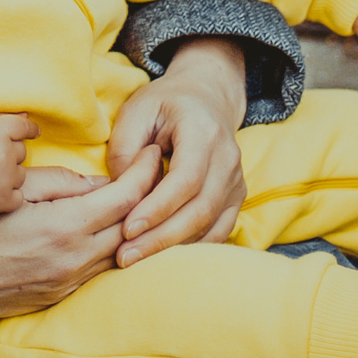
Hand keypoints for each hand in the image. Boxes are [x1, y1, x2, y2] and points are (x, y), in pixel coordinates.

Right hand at [0, 113, 35, 214]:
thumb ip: (0, 119)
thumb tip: (27, 114)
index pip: (26, 127)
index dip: (29, 130)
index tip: (31, 133)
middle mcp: (6, 153)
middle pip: (21, 152)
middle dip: (8, 154)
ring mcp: (6, 178)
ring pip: (20, 174)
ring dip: (7, 175)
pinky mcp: (4, 200)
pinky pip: (17, 196)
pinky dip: (6, 195)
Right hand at [0, 146, 158, 324]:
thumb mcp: (10, 195)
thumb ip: (59, 186)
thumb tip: (99, 184)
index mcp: (64, 230)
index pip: (126, 200)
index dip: (145, 174)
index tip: (154, 154)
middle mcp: (73, 262)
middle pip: (130, 228)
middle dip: (147, 199)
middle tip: (153, 173)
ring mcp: (64, 285)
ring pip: (116, 253)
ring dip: (130, 227)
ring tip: (136, 200)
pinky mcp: (53, 299)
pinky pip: (94, 271)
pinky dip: (107, 248)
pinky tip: (105, 232)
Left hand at [106, 37, 248, 266]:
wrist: (206, 97)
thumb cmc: (165, 104)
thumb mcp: (136, 111)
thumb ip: (126, 150)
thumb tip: (122, 196)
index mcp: (203, 132)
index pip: (186, 179)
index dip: (157, 208)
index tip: (127, 229)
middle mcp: (228, 159)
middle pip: (200, 210)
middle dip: (161, 238)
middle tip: (125, 256)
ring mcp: (236, 181)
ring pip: (210, 226)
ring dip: (173, 248)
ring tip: (136, 260)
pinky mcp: (235, 198)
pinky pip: (218, 232)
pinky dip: (191, 247)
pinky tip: (161, 257)